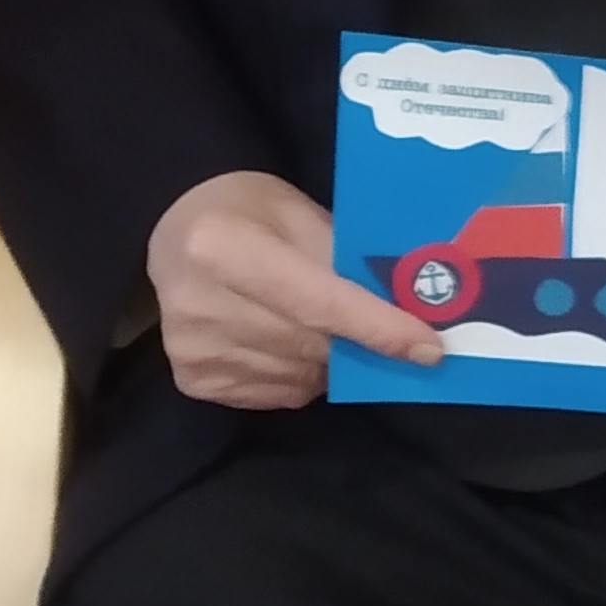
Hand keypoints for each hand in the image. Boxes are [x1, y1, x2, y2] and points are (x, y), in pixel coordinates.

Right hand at [145, 169, 444, 408]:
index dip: (378, 328)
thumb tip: (412, 313)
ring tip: (322, 328)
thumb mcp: (298, 214)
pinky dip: (300, 375)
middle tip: (393, 336)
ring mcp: (192, 349)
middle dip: (362, 345)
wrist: (176, 228)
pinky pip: (278, 394)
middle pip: (313, 344)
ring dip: (330, 361)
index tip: (429, 348)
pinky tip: (287, 342)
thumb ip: (347, 262)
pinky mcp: (194, 380)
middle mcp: (199, 304)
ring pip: (301, 376)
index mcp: (222, 246)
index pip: (318, 301)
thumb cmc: (248, 212)